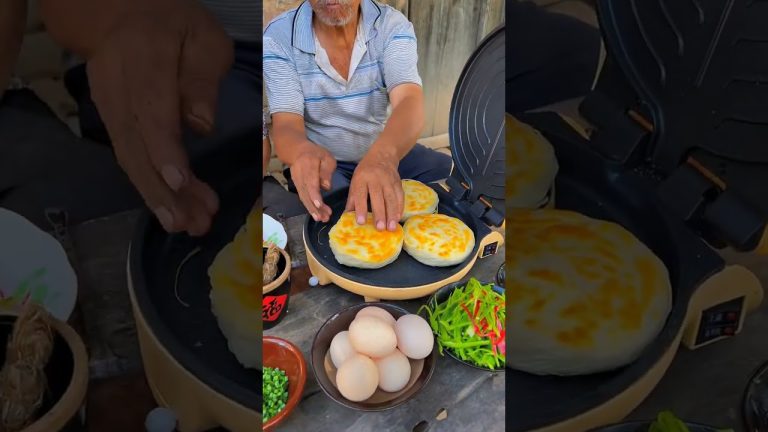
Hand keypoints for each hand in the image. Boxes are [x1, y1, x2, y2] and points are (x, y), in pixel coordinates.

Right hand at [86, 0, 232, 235]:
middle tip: (195, 223)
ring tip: (188, 226)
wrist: (121, 14)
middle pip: (138, 145)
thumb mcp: (204, 38)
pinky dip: (150, 185)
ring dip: (159, 196)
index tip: (180, 181)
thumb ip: (202, 79)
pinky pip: (128, 157)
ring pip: (130, 157)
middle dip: (166, 190)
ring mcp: (109, 106)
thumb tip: (200, 126)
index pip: (152, 112)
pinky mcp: (110, 120)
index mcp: (145, 62)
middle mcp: (119, 89)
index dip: (164, 149)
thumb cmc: (175, 26)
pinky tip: (173, 208)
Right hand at [289, 144, 335, 221]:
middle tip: (324, 218)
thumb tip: (326, 187)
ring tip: (322, 219)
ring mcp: (297, 182)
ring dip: (313, 210)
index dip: (314, 194)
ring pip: (304, 198)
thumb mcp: (326, 157)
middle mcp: (300, 176)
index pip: (311, 182)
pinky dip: (310, 207)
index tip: (319, 204)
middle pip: (307, 193)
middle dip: (315, 207)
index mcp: (308, 166)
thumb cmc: (316, 154)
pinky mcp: (297, 186)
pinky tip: (317, 214)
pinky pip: (303, 198)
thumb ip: (327, 171)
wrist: (297, 151)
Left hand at [346, 152, 403, 230]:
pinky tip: (398, 219)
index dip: (361, 208)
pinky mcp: (398, 183)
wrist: (382, 156)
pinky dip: (399, 208)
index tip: (361, 222)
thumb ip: (352, 199)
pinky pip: (400, 196)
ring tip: (391, 228)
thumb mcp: (355, 182)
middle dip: (379, 214)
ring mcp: (389, 181)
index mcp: (362, 179)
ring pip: (391, 198)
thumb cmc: (365, 172)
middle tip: (380, 228)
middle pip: (378, 198)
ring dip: (392, 214)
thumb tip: (346, 217)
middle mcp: (376, 179)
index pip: (361, 195)